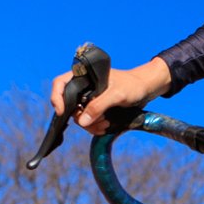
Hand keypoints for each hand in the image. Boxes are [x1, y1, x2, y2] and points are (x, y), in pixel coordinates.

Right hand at [53, 58, 172, 136]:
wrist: (146, 89)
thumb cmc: (133, 85)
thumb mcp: (117, 94)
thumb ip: (99, 106)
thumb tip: (82, 121)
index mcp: (83, 76)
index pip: (60, 84)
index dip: (57, 97)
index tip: (62, 112)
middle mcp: (83, 88)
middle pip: (70, 106)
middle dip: (82, 118)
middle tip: (99, 122)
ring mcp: (89, 99)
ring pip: (80, 117)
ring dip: (91, 125)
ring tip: (106, 124)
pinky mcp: (96, 109)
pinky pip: (89, 122)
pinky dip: (95, 127)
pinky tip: (106, 126)